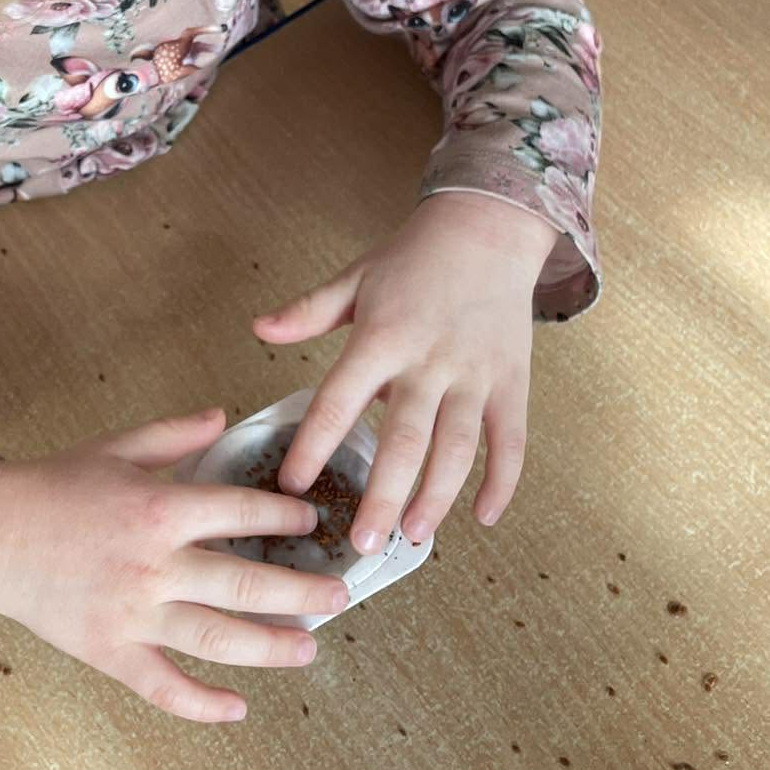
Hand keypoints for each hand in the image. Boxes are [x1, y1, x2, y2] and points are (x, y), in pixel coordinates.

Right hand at [0, 407, 348, 723]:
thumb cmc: (53, 485)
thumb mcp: (117, 447)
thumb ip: (175, 435)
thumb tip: (224, 417)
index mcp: (159, 507)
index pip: (242, 512)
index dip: (286, 515)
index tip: (312, 522)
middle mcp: (154, 564)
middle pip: (245, 582)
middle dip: (301, 591)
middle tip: (340, 596)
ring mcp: (133, 613)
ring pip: (217, 639)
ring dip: (271, 647)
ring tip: (309, 648)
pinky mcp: (109, 651)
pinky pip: (163, 687)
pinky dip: (202, 704)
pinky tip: (238, 708)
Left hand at [254, 194, 556, 552]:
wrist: (489, 229)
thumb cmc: (414, 258)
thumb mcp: (355, 278)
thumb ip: (308, 311)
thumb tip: (258, 329)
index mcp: (382, 337)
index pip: (340, 399)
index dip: (315, 444)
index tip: (293, 483)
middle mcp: (429, 361)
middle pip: (405, 439)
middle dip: (383, 495)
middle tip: (362, 541)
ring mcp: (475, 375)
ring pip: (458, 449)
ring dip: (437, 497)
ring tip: (413, 537)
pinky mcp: (511, 383)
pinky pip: (510, 441)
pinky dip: (502, 482)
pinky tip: (484, 517)